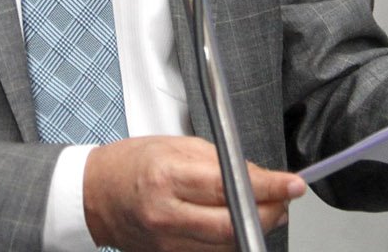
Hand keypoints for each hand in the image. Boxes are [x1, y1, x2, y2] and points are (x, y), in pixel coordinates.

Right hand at [83, 135, 305, 250]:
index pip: (229, 186)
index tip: (292, 184)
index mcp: (167, 176)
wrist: (96, 195)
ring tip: (264, 209)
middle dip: (269, 213)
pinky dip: (231, 241)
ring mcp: (167, 243)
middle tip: (283, 199)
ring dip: (255, 229)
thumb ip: (219, 162)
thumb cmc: (132, 164)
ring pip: (228, 246)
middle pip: (234, 225)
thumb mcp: (176, 146)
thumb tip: (259, 178)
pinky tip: (236, 224)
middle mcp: (167, 214)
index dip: (268, 187)